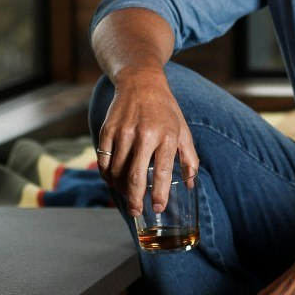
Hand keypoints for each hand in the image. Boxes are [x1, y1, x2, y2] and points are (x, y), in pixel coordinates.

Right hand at [95, 67, 198, 216]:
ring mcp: (123, 132)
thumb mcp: (183, 130)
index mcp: (166, 136)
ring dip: (121, 189)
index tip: (158, 207)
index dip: (159, 193)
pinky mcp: (107, 130)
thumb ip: (189, 158)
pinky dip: (107, 175)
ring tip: (128, 196)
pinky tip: (114, 181)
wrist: (141, 82)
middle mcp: (144, 134)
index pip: (162, 172)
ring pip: (117, 171)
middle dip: (135, 199)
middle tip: (136, 212)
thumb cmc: (166, 110)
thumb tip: (190, 184)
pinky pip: (104, 160)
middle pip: (134, 176)